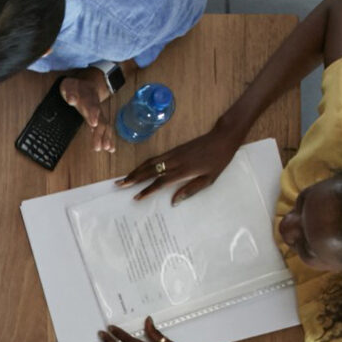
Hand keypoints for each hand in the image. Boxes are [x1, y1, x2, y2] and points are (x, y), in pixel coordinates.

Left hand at [60, 72, 115, 153]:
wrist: (88, 84)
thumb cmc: (76, 88)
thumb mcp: (69, 86)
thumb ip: (70, 92)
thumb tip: (71, 99)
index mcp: (87, 99)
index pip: (91, 106)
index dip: (93, 114)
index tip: (94, 124)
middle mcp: (96, 107)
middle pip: (100, 120)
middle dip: (100, 132)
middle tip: (100, 145)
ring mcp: (99, 113)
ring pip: (104, 125)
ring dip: (106, 137)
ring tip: (107, 148)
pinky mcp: (100, 119)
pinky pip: (106, 129)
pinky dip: (108, 138)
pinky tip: (110, 149)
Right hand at [117, 123, 243, 202]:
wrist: (222, 138)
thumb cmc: (218, 161)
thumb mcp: (209, 179)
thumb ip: (190, 190)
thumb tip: (173, 202)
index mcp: (184, 170)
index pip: (160, 182)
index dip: (147, 190)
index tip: (136, 197)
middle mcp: (175, 161)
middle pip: (149, 170)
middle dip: (133, 178)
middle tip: (119, 185)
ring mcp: (173, 154)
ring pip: (149, 163)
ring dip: (135, 171)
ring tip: (124, 178)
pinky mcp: (173, 149)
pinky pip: (155, 158)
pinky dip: (143, 164)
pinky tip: (138, 169)